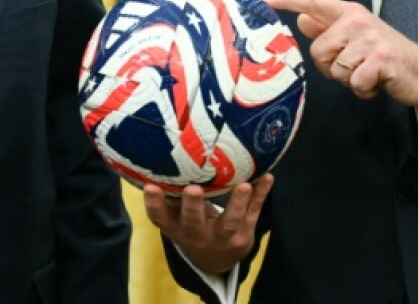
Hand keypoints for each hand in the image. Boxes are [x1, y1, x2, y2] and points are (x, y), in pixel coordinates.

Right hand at [142, 175, 272, 275]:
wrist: (216, 260)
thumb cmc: (191, 226)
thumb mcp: (177, 217)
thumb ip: (171, 195)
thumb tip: (161, 156)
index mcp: (177, 228)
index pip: (161, 219)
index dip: (154, 204)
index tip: (150, 187)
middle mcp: (197, 235)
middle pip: (194, 223)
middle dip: (193, 207)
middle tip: (193, 189)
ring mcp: (223, 236)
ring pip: (230, 222)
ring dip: (237, 203)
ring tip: (243, 185)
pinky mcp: (245, 233)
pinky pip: (254, 212)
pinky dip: (261, 195)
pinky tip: (267, 178)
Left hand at [263, 0, 417, 105]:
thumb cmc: (384, 55)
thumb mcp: (355, 37)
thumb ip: (328, 28)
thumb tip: (302, 19)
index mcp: (349, 13)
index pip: (314, 2)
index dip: (288, 0)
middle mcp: (358, 21)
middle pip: (318, 50)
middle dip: (331, 67)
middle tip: (354, 66)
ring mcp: (370, 39)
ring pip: (334, 69)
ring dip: (349, 80)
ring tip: (367, 73)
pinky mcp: (380, 59)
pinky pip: (353, 83)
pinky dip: (363, 90)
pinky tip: (376, 83)